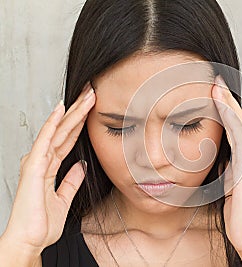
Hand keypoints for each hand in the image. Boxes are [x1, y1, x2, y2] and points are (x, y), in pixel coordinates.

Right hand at [1, 83, 94, 256]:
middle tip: (92, 93)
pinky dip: (53, 124)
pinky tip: (61, 110)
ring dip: (72, 112)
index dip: (80, 123)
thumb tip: (81, 165)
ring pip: (58, 130)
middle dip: (79, 111)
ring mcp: (37, 162)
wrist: (30, 241)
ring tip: (86, 95)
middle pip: (64, 130)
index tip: (92, 109)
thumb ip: (71, 180)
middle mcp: (42, 160)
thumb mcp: (63, 198)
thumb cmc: (41, 224)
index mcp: (49, 167)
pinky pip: (45, 140)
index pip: (68, 139)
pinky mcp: (34, 166)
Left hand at [212, 76, 241, 261]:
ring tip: (217, 85)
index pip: (234, 130)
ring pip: (239, 126)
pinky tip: (223, 107)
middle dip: (226, 100)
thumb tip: (218, 162)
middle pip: (237, 122)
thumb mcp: (228, 190)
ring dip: (228, 104)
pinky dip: (231, 120)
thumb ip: (225, 173)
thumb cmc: (240, 217)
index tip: (213, 93)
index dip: (224, 110)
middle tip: (216, 80)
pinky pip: (238, 138)